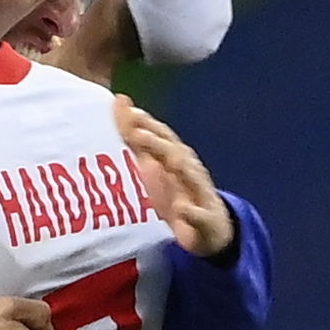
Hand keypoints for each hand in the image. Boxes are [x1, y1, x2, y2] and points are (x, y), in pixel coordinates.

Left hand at [114, 101, 235, 257]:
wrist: (209, 229)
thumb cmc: (175, 191)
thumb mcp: (152, 165)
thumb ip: (135, 137)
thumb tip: (119, 100)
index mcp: (175, 156)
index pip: (161, 136)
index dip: (147, 123)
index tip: (128, 111)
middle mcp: (189, 170)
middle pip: (175, 153)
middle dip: (158, 143)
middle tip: (138, 134)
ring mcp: (199, 194)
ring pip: (192, 178)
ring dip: (181, 168)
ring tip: (169, 162)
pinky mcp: (206, 219)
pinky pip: (200, 216)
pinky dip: (192, 212)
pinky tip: (183, 209)